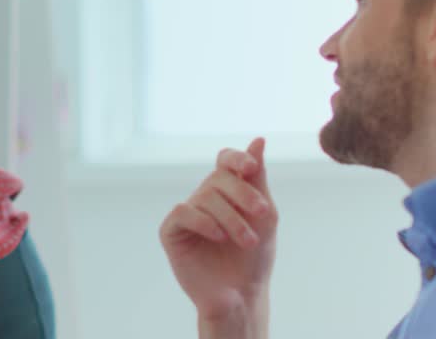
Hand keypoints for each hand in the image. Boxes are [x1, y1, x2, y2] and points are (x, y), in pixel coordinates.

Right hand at [159, 137, 277, 328]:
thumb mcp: (264, 215)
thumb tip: (258, 140)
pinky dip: (204, 222)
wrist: (242, 295)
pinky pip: (183, 213)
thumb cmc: (254, 257)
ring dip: (232, 218)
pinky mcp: (171, 231)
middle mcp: (204, 197)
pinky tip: (219, 237)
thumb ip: (257, 178)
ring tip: (247, 240)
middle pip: (218, 178)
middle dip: (243, 194)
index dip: (237, 158)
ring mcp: (187, 213)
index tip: (251, 168)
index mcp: (227, 190)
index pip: (225, 160)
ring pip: (205, 197)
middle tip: (262, 214)